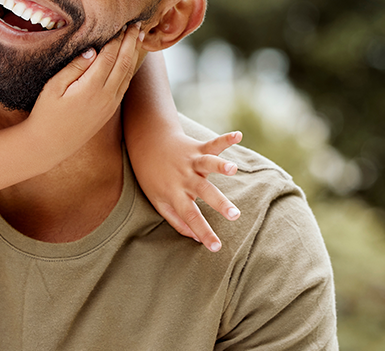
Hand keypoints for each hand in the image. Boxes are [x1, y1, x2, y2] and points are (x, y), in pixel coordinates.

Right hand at [27, 23, 146, 161]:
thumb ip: (74, 67)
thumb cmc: (46, 113)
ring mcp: (110, 104)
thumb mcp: (53, 87)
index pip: (110, 56)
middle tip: (137, 24)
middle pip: (124, 62)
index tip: (121, 23)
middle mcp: (106, 96)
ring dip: (134, 54)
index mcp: (91, 87)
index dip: (117, 38)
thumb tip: (92, 50)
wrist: (50, 145)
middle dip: (131, 42)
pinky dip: (130, 69)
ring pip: (128, 74)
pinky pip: (124, 85)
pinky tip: (130, 59)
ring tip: (139, 37)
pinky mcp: (110, 111)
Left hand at [137, 130, 243, 251]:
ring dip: (220, 165)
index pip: (190, 217)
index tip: (217, 247)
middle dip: (220, 203)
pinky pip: (212, 143)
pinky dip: (225, 139)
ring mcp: (191, 161)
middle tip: (234, 215)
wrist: (146, 143)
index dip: (203, 232)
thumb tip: (197, 239)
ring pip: (207, 164)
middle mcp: (185, 178)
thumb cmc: (153, 177)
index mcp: (175, 194)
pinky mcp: (197, 148)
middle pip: (204, 192)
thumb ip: (177, 221)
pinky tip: (238, 136)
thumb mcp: (158, 202)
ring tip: (233, 168)